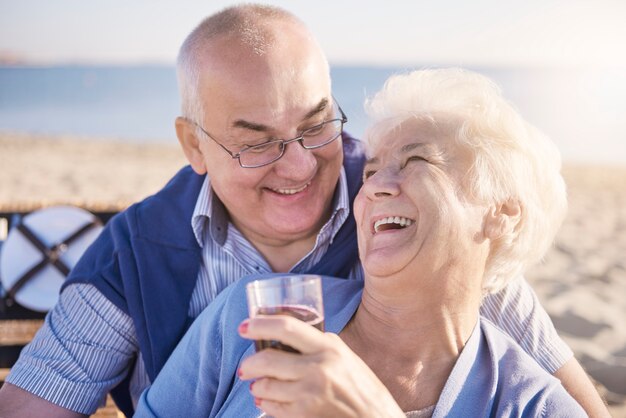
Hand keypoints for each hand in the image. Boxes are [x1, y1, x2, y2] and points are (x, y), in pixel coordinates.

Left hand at [238, 316, 404, 417]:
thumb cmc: (362, 388)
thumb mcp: (345, 356)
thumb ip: (319, 344)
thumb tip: (287, 334)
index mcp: (329, 347)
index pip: (287, 327)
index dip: (260, 325)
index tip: (245, 327)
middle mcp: (319, 368)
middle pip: (267, 360)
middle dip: (249, 364)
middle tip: (245, 367)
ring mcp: (310, 394)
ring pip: (265, 386)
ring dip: (256, 386)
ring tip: (258, 385)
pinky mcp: (304, 415)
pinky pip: (272, 408)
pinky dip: (264, 404)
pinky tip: (267, 401)